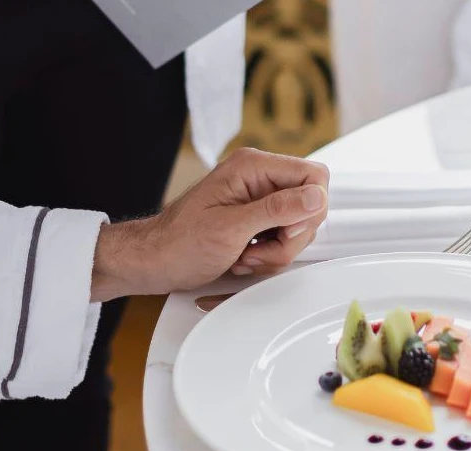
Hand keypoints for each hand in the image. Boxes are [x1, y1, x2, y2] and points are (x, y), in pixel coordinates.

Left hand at [90, 148, 328, 299]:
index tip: (286, 230)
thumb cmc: (179, 243)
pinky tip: (242, 258)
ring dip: (276, 251)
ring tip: (244, 255)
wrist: (154, 262)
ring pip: (298, 228)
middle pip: (310, 206)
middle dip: (289, 237)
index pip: (313, 176)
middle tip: (257, 247)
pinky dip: (268, 256)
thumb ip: (277, 210)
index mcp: (252, 167)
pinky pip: (283, 240)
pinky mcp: (258, 222)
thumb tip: (316, 196)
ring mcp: (259, 201)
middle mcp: (259, 179)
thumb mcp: (230, 228)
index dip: (309, 207)